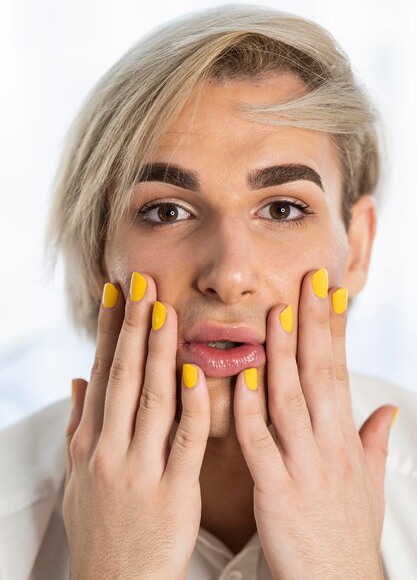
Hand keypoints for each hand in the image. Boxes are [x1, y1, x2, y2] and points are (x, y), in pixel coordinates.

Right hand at [64, 272, 209, 579]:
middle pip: (123, 375)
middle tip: (143, 283)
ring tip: (165, 310)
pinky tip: (194, 371)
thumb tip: (78, 378)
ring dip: (158, 351)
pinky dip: (190, 404)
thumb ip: (78, 424)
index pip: (101, 372)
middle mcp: (110, 449)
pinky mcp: (174, 490)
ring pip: (151, 398)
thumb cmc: (100, 527)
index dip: (108, 330)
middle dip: (133, 326)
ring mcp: (140, 468)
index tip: (117, 292)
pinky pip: (185, 440)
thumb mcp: (75, 477)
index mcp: (89, 442)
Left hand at [233, 267, 395, 579]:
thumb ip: (376, 443)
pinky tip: (245, 378)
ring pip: (292, 399)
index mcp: (345, 440)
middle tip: (308, 282)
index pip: (340, 371)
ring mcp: (305, 468)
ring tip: (276, 313)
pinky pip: (261, 445)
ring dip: (283, 355)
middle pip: (320, 374)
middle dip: (314, 325)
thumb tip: (389, 410)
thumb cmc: (346, 536)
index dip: (334, 330)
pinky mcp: (278, 493)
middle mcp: (329, 446)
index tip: (328, 292)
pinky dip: (252, 410)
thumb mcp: (369, 486)